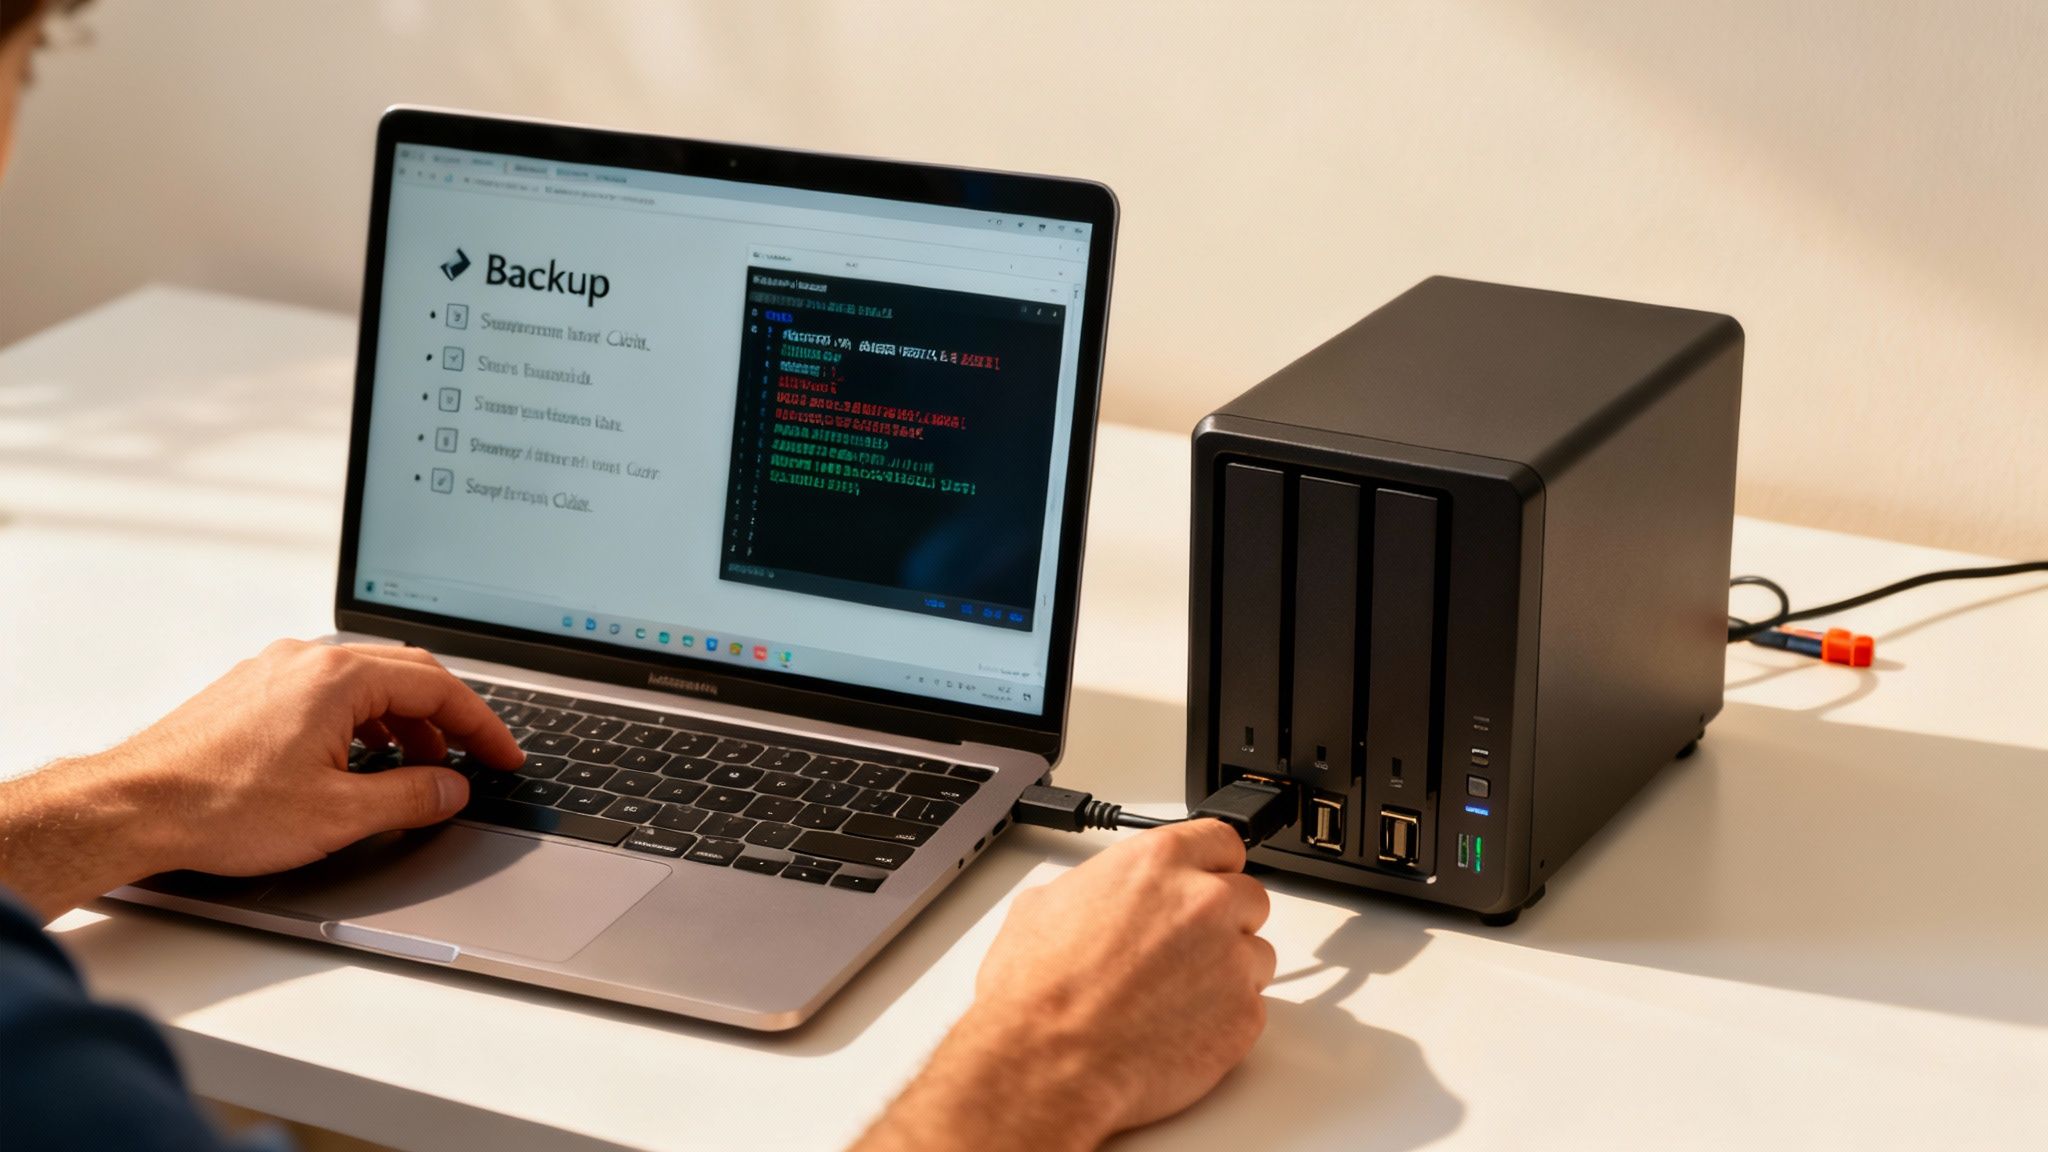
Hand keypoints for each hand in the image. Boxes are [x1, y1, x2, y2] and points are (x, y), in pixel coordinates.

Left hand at [0, 640, 521, 921]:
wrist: (131, 809)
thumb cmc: (219, 807)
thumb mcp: (339, 815)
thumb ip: (411, 798)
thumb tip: (452, 789)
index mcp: (338, 677)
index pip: (438, 686)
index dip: (482, 725)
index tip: (504, 755)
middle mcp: (307, 660)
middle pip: (406, 673)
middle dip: (449, 719)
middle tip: (474, 757)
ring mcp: (274, 671)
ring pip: (365, 683)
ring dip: (404, 721)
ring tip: (417, 768)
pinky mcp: (250, 692)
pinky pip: (327, 693)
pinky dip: (362, 722)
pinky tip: (357, 761)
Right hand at [853, 819, 1274, 1151]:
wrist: (1048, 1062)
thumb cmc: (1039, 993)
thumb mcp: (1045, 904)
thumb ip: (1097, 886)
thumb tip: (1100, 894)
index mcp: (1158, 862)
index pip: (1221, 841)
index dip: (1212, 866)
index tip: (1208, 881)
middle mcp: (1205, 902)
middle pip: (1248, 896)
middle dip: (1223, 921)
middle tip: (1184, 950)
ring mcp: (1232, 959)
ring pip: (1256, 954)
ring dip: (1228, 970)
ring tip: (1176, 997)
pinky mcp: (1244, 1015)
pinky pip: (1252, 1007)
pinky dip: (1225, 1018)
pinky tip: (1179, 1028)